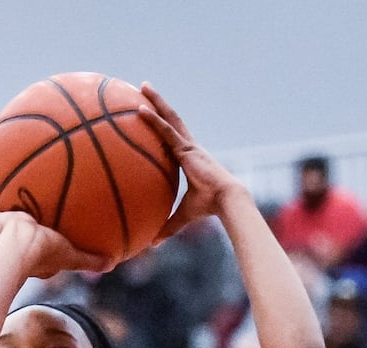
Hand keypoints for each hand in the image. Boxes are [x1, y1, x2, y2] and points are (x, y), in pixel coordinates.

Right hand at [0, 183, 115, 278]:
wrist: (20, 249)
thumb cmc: (45, 253)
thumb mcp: (72, 256)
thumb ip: (91, 260)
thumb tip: (113, 263)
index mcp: (32, 254)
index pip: (38, 245)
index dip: (43, 239)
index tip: (48, 229)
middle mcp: (13, 242)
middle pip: (16, 225)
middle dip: (18, 217)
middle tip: (24, 204)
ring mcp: (0, 231)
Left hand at [136, 83, 244, 242]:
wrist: (226, 200)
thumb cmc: (208, 207)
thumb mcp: (182, 216)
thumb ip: (167, 226)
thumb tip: (151, 244)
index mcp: (187, 157)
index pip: (170, 137)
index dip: (160, 124)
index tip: (148, 114)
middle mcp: (188, 146)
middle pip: (170, 119)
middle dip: (158, 102)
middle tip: (142, 88)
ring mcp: (188, 144)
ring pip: (169, 117)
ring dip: (155, 100)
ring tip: (142, 85)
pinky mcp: (187, 148)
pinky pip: (166, 131)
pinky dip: (153, 120)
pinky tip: (140, 110)